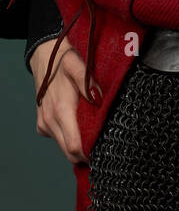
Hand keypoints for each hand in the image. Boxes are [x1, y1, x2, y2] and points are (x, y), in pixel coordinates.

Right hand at [30, 36, 91, 164]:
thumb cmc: (64, 61)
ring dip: (77, 146)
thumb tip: (99, 101)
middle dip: (86, 154)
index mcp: (62, 111)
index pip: (74, 147)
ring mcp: (44, 123)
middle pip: (70, 153)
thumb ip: (88, 84)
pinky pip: (57, 138)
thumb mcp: (79, 66)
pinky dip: (68, 138)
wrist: (43, 56)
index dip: (90, 153)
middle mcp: (50, 121)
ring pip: (63, 147)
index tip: (105, 150)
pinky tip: (79, 127)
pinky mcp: (41, 124)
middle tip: (103, 147)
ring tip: (93, 135)